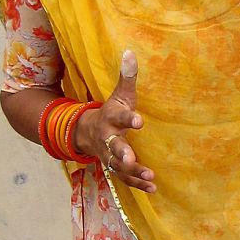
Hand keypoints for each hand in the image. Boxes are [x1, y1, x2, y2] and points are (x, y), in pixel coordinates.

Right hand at [73, 51, 155, 192]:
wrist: (86, 132)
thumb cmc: (111, 111)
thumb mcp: (119, 95)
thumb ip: (127, 77)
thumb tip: (130, 52)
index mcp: (111, 118)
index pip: (119, 116)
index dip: (128, 119)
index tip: (139, 121)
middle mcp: (108, 138)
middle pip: (114, 146)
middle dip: (122, 153)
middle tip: (131, 159)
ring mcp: (109, 155)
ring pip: (119, 166)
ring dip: (133, 172)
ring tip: (150, 177)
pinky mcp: (115, 167)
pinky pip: (124, 178)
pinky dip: (137, 184)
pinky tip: (153, 188)